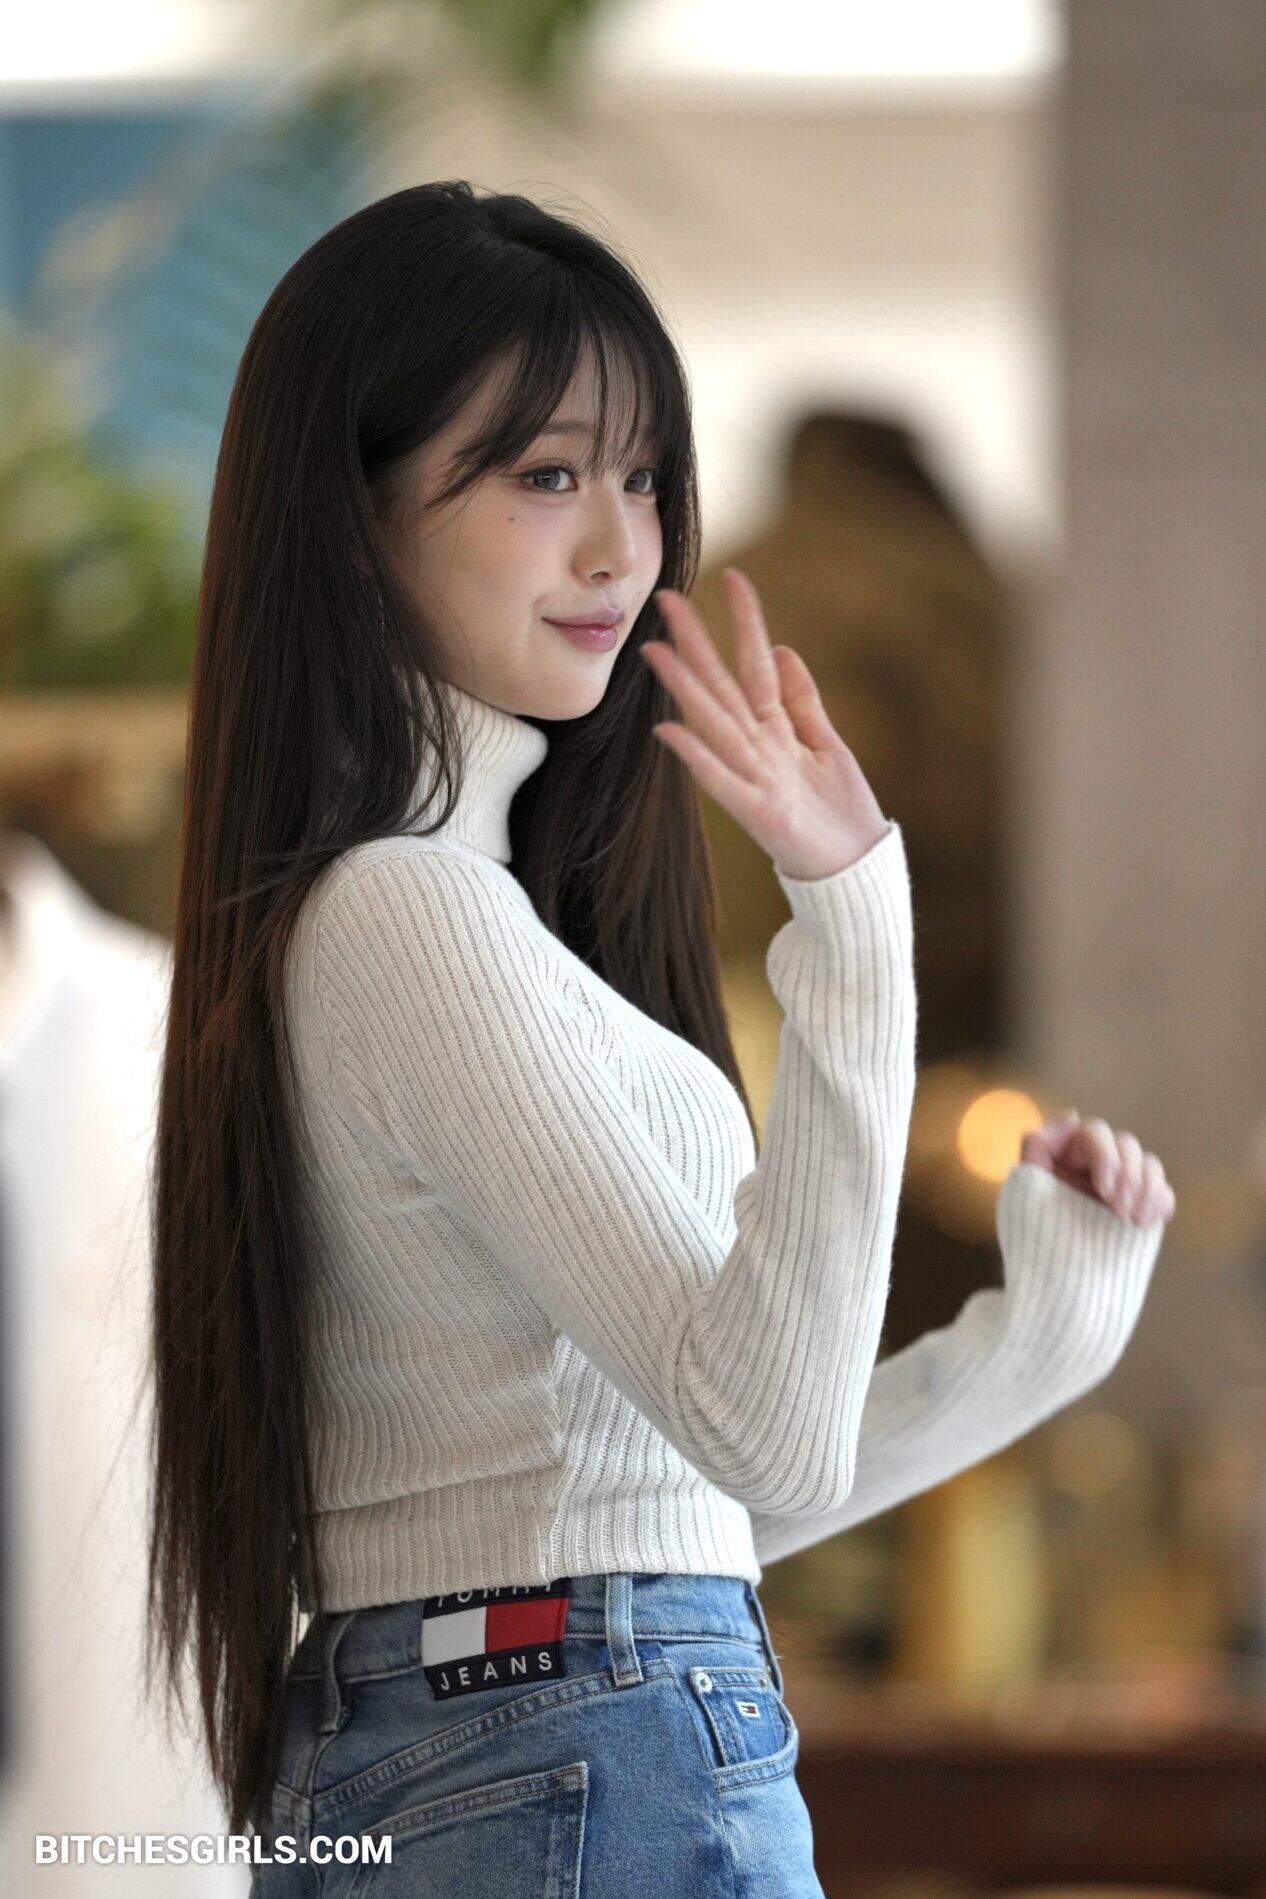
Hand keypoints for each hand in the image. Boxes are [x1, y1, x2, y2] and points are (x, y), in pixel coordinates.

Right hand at [641, 567, 890, 880]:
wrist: (856, 868)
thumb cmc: (839, 810)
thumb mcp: (826, 744)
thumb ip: (802, 700)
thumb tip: (784, 648)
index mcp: (776, 729)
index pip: (755, 664)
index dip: (747, 622)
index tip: (735, 577)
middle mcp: (758, 747)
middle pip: (722, 685)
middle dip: (697, 643)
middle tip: (668, 599)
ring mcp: (754, 777)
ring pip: (714, 723)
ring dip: (685, 688)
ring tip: (657, 652)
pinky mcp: (758, 812)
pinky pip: (721, 781)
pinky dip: (696, 757)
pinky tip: (669, 732)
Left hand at [1020, 1110, 1175, 1226]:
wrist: (1058, 1276)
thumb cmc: (1036, 1230)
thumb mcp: (1025, 1186)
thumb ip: (1038, 1146)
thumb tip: (1072, 1116)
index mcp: (1072, 1153)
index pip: (1096, 1132)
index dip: (1106, 1155)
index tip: (1103, 1189)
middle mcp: (1099, 1163)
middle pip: (1127, 1144)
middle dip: (1129, 1175)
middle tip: (1118, 1210)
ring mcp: (1123, 1185)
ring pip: (1150, 1164)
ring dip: (1148, 1188)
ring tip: (1133, 1219)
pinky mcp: (1142, 1207)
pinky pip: (1164, 1193)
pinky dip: (1160, 1202)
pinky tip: (1146, 1222)